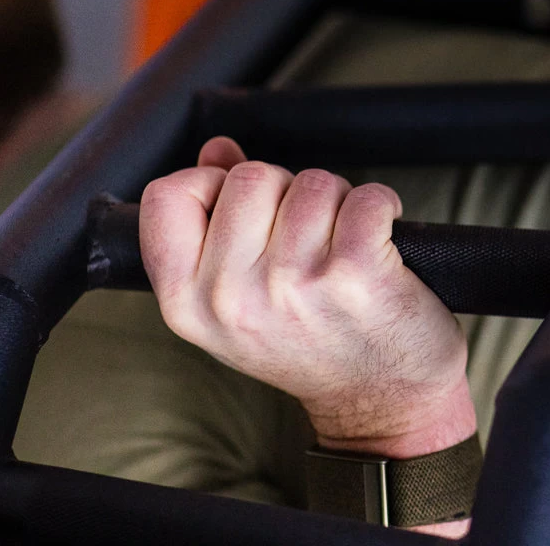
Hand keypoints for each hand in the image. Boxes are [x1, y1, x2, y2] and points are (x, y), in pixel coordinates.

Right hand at [139, 137, 475, 459]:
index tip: (247, 209)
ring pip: (312, 183)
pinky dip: (382, 205)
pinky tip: (380, 239)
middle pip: (249, 176)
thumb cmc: (311, 340)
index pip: (168, 196)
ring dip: (338, 202)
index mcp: (187, 302)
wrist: (381, 399)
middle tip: (307, 235)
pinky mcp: (353, 273)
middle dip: (286, 191)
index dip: (210, 183)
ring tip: (342, 244)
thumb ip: (217, 217)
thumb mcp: (241, 296)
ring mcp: (293, 284)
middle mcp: (232, 296)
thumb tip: (217, 150)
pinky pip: (365, 196)